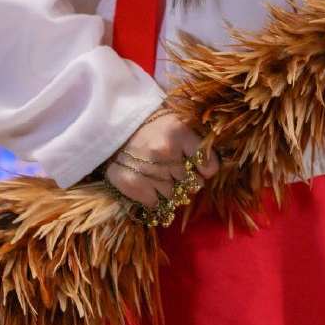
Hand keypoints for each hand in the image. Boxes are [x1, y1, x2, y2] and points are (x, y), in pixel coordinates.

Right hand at [104, 108, 218, 210]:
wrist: (114, 129)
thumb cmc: (151, 126)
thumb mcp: (176, 121)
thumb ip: (195, 140)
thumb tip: (210, 167)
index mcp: (179, 132)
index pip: (209, 165)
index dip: (206, 169)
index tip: (200, 168)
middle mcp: (165, 151)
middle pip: (193, 184)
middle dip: (187, 181)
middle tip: (175, 171)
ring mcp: (149, 170)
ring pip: (174, 196)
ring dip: (170, 190)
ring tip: (159, 176)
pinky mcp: (134, 185)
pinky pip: (156, 203)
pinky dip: (153, 197)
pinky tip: (147, 183)